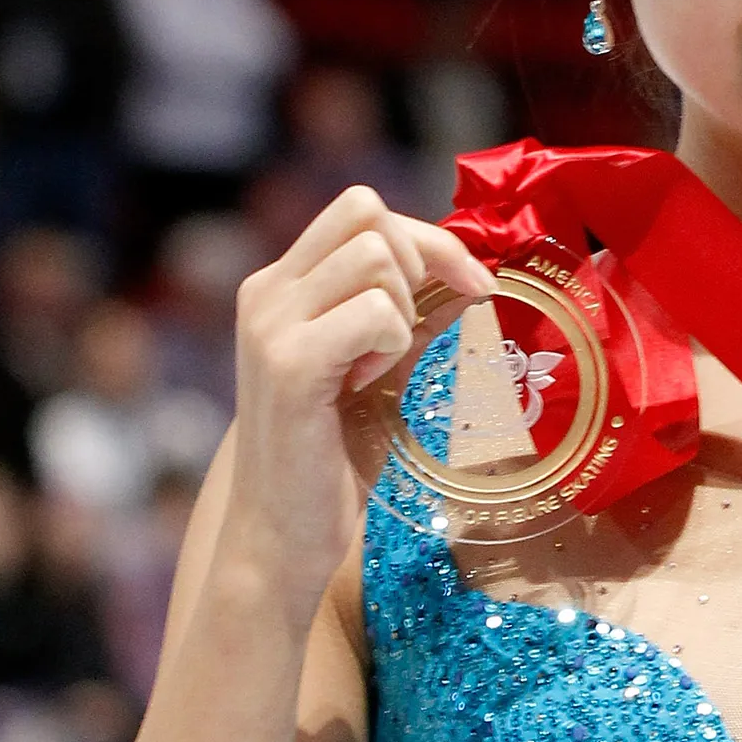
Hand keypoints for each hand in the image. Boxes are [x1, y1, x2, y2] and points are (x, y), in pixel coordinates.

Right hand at [223, 185, 493, 611]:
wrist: (281, 532)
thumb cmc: (333, 453)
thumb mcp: (371, 367)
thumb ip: (404, 317)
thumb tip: (475, 275)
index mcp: (280, 285)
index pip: (360, 209)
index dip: (427, 238)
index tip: (471, 285)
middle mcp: (266, 293)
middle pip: (366, 212)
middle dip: (421, 260)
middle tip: (420, 329)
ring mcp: (271, 325)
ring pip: (374, 255)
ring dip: (403, 305)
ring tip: (381, 362)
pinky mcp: (290, 366)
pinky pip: (375, 312)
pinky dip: (391, 341)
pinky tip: (368, 383)